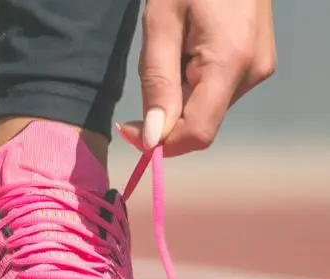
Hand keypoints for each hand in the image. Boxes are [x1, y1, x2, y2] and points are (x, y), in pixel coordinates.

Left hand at [119, 0, 275, 155]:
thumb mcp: (160, 26)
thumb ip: (157, 82)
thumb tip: (152, 137)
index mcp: (231, 63)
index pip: (198, 132)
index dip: (162, 142)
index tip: (130, 131)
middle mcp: (252, 72)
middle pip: (201, 121)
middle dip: (166, 113)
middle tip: (148, 74)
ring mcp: (258, 69)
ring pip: (207, 107)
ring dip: (178, 95)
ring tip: (173, 50)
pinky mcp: (255, 64)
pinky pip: (216, 91)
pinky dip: (192, 83)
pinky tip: (187, 51)